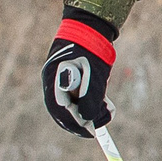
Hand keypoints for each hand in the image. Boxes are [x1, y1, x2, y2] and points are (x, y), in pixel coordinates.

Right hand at [42, 11, 116, 135]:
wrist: (90, 27)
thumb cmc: (91, 48)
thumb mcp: (94, 72)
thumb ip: (90, 96)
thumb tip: (87, 121)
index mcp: (54, 78)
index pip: (60, 109)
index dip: (75, 123)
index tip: (91, 132)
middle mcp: (53, 82)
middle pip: (64, 111)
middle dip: (82, 120)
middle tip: (98, 128)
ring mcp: (60, 81)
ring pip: (73, 105)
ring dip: (90, 111)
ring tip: (108, 109)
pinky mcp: (70, 80)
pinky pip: (78, 98)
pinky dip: (91, 102)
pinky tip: (106, 104)